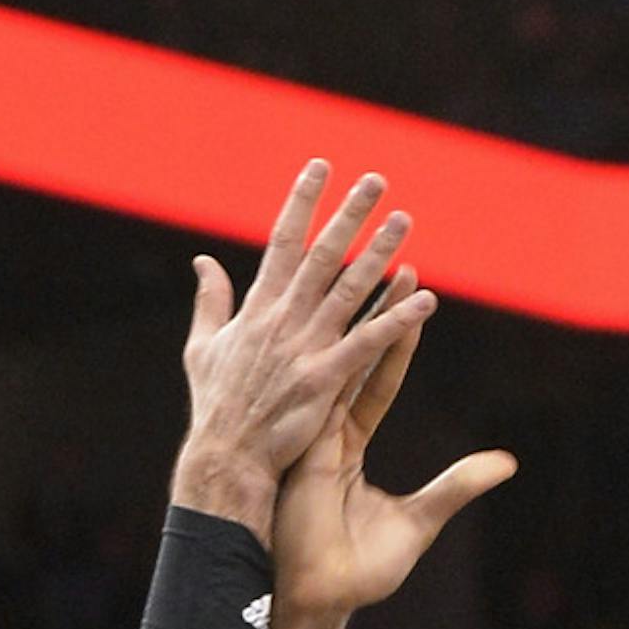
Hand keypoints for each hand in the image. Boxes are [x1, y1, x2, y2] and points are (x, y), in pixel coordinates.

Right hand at [173, 163, 435, 542]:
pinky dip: (397, 319)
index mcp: (257, 308)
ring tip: (405, 222)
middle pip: (322, 255)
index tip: (320, 167)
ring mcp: (305, 349)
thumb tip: (203, 261)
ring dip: (380, 253)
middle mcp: (283, 320)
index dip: (302, 201)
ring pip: (351, 290)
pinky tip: (426, 299)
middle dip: (350, 214)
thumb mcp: (202, 349)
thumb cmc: (216, 409)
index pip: (282, 242)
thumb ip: (210, 302)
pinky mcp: (324, 380)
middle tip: (377, 181)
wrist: (224, 462)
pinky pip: (368, 343)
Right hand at [273, 288, 515, 626]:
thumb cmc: (359, 573)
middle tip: (398, 262)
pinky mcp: (305, 448)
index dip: (396, 341)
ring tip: (386, 271)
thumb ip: (459, 486)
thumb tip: (505, 463)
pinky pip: (328, 391)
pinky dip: (342, 353)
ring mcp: (313, 438)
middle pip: (357, 359)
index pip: (377, 381)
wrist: (317, 602)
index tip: (411, 297)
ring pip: (342, 363)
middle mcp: (328, 434)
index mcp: (346, 448)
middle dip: (378, 311)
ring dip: (365, 318)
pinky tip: (354, 315)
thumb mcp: (420, 522)